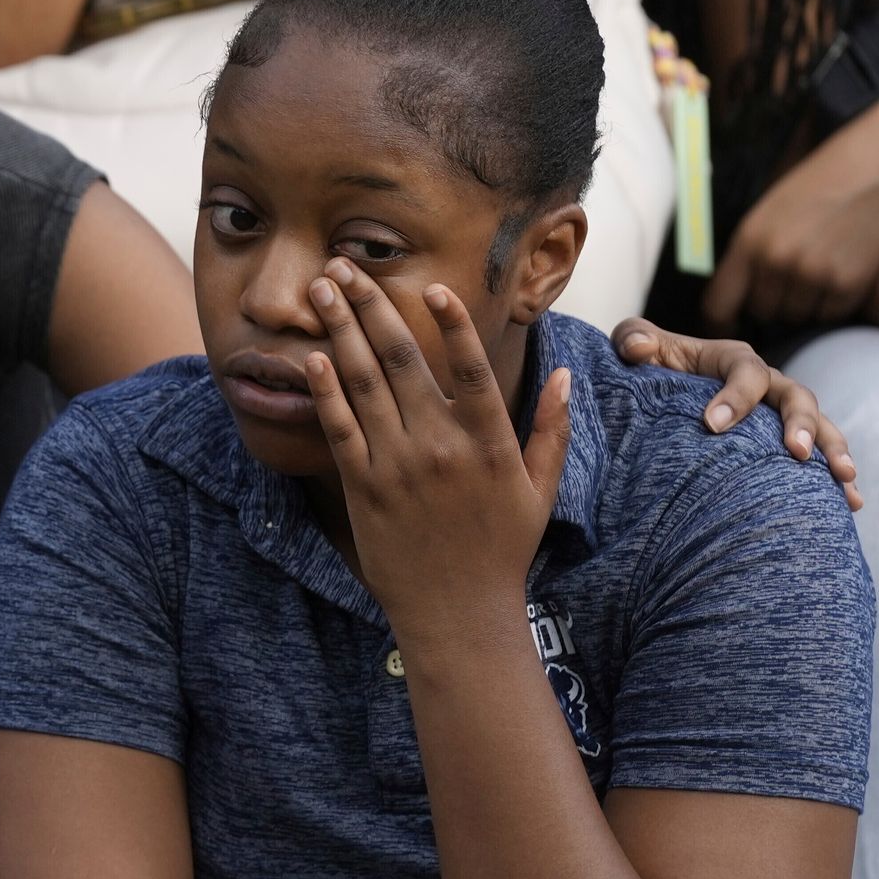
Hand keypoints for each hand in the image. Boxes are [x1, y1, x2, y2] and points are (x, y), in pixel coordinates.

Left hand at [298, 261, 568, 628]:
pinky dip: (326, 391)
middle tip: (345, 265)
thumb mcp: (539, 491)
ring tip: (321, 290)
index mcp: (489, 443)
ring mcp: (400, 466)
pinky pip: (341, 430)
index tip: (431, 284)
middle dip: (371, 305)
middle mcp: (442, 447)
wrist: (457, 614)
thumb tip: (566, 379)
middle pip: (402, 361)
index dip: (452, 324)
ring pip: (365, 384)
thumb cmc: (501, 550)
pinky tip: (312, 356)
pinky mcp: (365, 488)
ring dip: (340, 330)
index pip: (472, 369)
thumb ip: (552, 431)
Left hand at [608, 319, 861, 510]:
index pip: (745, 371)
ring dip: (834, 450)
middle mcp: (767, 384)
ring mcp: (782, 415)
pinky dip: (837, 477)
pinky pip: (821, 456)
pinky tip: (851, 503)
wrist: (662, 396)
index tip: (712, 426)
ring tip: (844, 479)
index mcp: (732, 360)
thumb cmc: (651, 370)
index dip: (734, 396)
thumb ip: (634, 339)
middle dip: (801, 422)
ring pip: (821, 426)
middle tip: (798, 452)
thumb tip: (638, 349)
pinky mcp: (787, 442)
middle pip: (796, 396)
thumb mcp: (638, 348)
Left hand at [699, 89, 878, 335]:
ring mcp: (812, 274)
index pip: (718, 304)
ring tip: (827, 265)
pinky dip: (837, 301)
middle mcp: (775, 259)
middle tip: (799, 277)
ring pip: (798, 317)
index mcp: (750, 237)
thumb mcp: (778, 203)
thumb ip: (756, 245)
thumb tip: (741, 289)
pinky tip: (849, 268)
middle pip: (763, 312)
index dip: (722, 320)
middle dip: (776, 303)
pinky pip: (831, 314)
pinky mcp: (848, 283)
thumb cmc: (835, 174)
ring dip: (808, 303)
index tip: (731, 325)